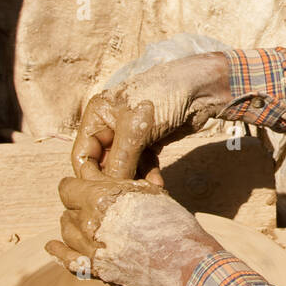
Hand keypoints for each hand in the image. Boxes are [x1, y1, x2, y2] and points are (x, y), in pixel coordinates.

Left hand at [45, 176, 222, 285]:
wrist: (182, 261)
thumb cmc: (170, 221)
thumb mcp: (147, 191)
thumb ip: (120, 182)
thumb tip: (100, 174)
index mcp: (99, 198)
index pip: (67, 187)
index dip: (76, 183)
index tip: (84, 184)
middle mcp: (88, 223)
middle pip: (66, 208)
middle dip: (77, 203)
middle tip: (92, 202)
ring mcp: (89, 248)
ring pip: (66, 231)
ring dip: (72, 223)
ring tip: (82, 220)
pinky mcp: (96, 268)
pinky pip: (66, 259)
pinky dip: (58, 251)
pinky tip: (52, 246)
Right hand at [71, 52, 232, 180]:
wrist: (201, 88)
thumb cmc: (163, 96)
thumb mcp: (136, 128)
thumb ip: (120, 160)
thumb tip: (111, 190)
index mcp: (97, 114)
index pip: (83, 154)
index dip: (91, 177)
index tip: (104, 195)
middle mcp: (110, 124)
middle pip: (103, 163)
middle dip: (116, 180)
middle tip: (128, 197)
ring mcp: (130, 134)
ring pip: (124, 167)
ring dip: (134, 181)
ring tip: (147, 193)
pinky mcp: (149, 142)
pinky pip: (142, 165)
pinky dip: (148, 176)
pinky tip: (158, 186)